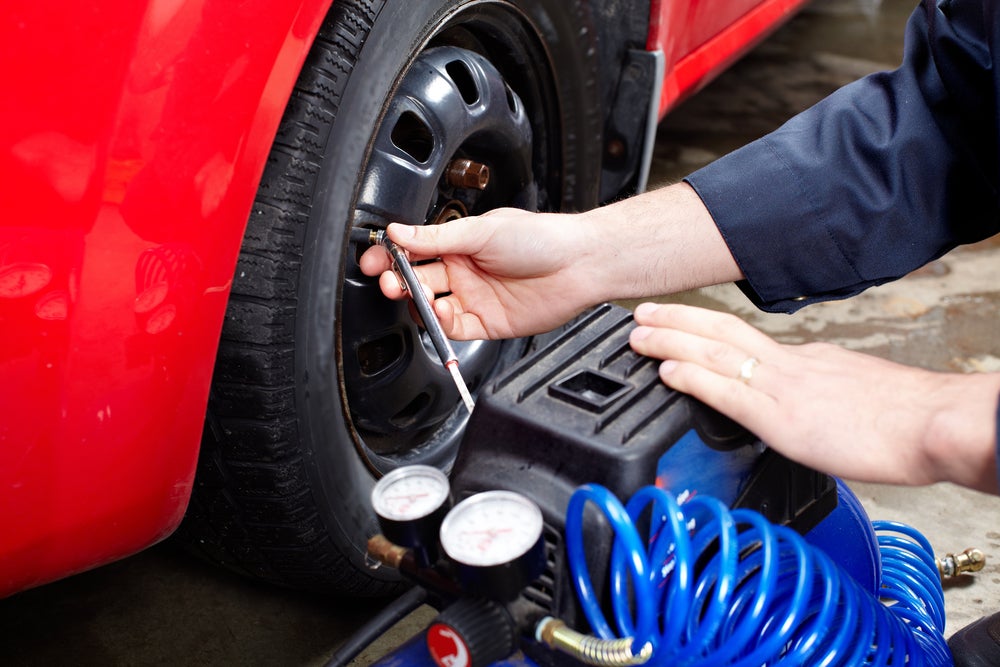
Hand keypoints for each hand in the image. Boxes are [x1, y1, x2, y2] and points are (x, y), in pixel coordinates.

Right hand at [358, 183, 744, 339]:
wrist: (579, 265)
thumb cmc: (541, 237)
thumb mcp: (482, 230)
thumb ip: (437, 236)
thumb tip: (398, 232)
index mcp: (460, 242)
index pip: (415, 250)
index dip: (392, 256)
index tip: (374, 259)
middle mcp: (464, 270)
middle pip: (418, 280)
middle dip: (398, 281)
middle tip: (389, 280)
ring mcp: (475, 298)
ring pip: (431, 307)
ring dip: (416, 303)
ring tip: (412, 295)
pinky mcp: (487, 324)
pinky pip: (454, 329)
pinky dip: (439, 325)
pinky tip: (436, 313)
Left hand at [628, 302, 999, 492]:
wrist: (938, 423)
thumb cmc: (910, 417)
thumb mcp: (857, 392)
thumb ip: (824, 391)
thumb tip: (808, 404)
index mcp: (808, 361)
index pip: (746, 342)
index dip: (706, 331)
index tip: (680, 326)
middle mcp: (791, 365)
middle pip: (721, 332)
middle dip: (677, 320)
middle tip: (642, 313)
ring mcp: (784, 388)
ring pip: (715, 353)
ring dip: (670, 341)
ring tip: (638, 334)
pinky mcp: (783, 418)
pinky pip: (727, 392)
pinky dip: (691, 377)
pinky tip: (665, 371)